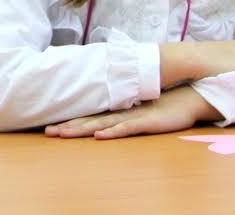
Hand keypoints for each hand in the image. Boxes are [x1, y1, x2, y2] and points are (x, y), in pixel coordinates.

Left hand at [45, 86, 217, 139]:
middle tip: (47, 132)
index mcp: (117, 111)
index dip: (69, 122)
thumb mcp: (138, 112)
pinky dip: (112, 132)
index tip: (49, 127)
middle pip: (89, 120)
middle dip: (67, 126)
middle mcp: (120, 113)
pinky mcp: (147, 122)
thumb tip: (105, 119)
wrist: (187, 98)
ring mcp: (132, 117)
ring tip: (63, 133)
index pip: (89, 117)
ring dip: (82, 129)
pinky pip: (127, 128)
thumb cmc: (162, 106)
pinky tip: (99, 135)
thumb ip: (122, 115)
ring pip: (102, 124)